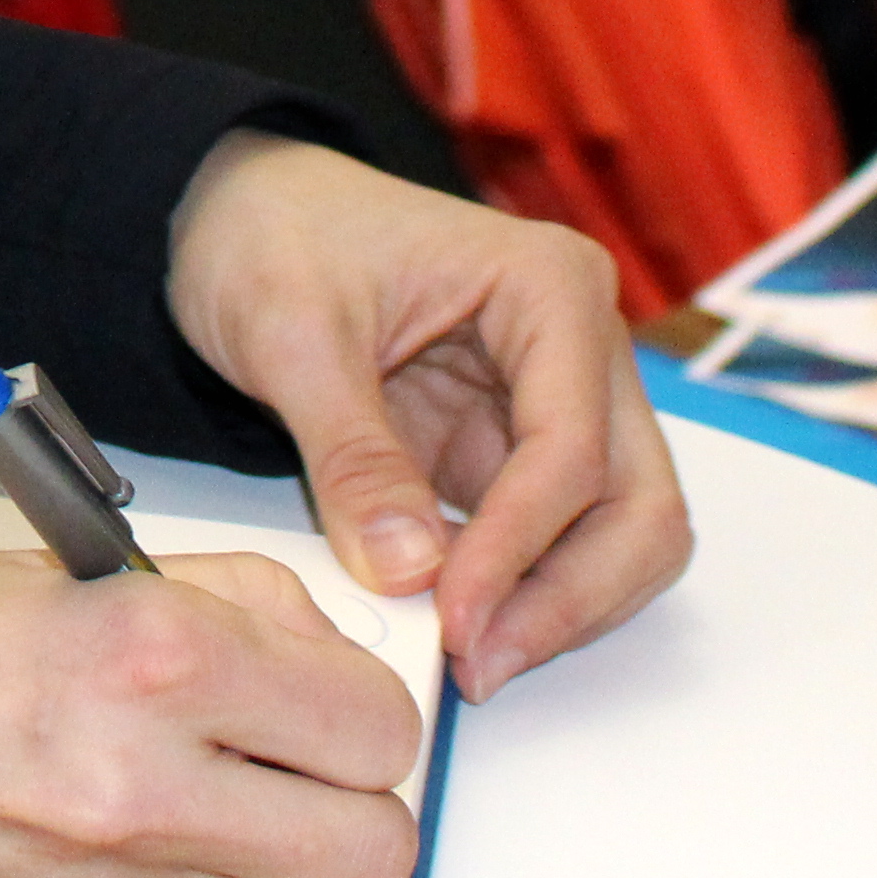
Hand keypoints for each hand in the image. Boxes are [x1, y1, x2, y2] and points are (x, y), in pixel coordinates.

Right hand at [0, 546, 421, 877]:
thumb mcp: (55, 567)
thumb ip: (206, 600)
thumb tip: (304, 641)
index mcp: (146, 655)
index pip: (371, 721)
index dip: (367, 706)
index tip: (336, 691)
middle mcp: (139, 783)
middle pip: (368, 854)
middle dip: (356, 806)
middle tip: (307, 759)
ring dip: (267, 855)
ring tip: (194, 786)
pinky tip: (111, 827)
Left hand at [164, 133, 690, 694]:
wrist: (239, 212)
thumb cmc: (272, 234)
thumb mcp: (292, 334)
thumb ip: (353, 454)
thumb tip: (410, 570)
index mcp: (550, 287)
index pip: (574, 450)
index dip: (520, 550)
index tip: (454, 622)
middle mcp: (581, 346)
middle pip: (638, 506)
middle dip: (569, 598)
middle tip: (478, 665)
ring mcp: (556, 404)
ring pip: (615, 538)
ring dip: (555, 610)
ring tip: (466, 660)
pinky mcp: (511, 452)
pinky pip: (552, 544)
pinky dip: (519, 595)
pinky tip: (456, 629)